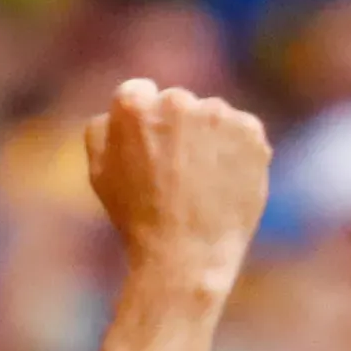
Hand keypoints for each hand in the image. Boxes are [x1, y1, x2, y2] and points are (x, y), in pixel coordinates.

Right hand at [83, 80, 270, 295]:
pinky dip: (240, 152)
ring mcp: (216, 114)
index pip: (140, 93)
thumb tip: (118, 108)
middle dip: (179, 129)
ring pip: (213, 117)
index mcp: (133, 104)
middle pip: (179, 103)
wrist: (185, 256)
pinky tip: (227, 183)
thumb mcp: (100, 172)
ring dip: (211, 139)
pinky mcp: (250, 131)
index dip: (146, 125)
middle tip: (180, 174)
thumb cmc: (137, 219)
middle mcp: (175, 100)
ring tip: (205, 184)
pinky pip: (244, 132)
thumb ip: (103, 128)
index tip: (153, 152)